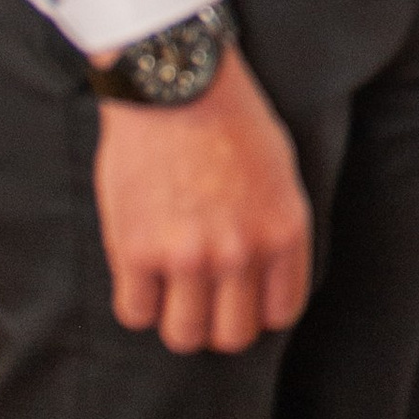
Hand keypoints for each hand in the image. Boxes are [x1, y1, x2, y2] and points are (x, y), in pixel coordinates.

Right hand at [92, 49, 311, 354]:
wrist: (174, 81)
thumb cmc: (231, 116)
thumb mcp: (280, 170)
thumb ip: (276, 229)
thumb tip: (265, 279)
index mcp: (283, 231)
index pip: (280, 313)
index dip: (258, 309)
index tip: (241, 296)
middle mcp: (240, 252)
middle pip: (231, 336)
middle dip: (217, 322)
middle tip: (201, 298)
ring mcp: (187, 255)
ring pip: (183, 335)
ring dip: (175, 318)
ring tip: (168, 288)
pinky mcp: (136, 251)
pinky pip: (135, 313)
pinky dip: (136, 301)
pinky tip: (139, 273)